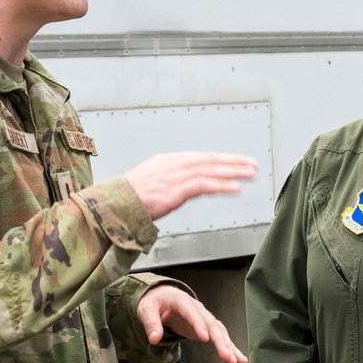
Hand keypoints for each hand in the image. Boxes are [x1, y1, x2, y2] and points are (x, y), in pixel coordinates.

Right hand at [125, 152, 257, 220]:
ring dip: (234, 172)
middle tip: (253, 164)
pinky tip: (236, 188)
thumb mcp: (150, 182)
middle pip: (210, 159)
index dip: (222, 158)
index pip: (201, 157)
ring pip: (211, 170)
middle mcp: (173, 164)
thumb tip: (184, 187)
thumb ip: (169, 181)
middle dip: (234, 162)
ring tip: (251, 174)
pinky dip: (222, 186)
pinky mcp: (174, 191)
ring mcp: (173, 177)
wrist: (110, 205)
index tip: (239, 161)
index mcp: (167, 161)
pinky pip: (204, 186)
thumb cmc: (126, 199)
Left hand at [136, 285, 247, 362]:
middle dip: (220, 340)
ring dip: (228, 346)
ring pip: (219, 331)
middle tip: (226, 355)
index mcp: (182, 301)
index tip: (206, 338)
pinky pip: (220, 336)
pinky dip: (229, 347)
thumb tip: (154, 339)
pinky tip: (238, 359)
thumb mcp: (146, 309)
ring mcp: (204, 318)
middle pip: (211, 324)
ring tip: (235, 361)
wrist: (163, 296)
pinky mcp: (206, 327)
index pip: (192, 313)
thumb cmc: (154, 302)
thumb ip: (151, 323)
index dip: (199, 325)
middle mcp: (198, 308)